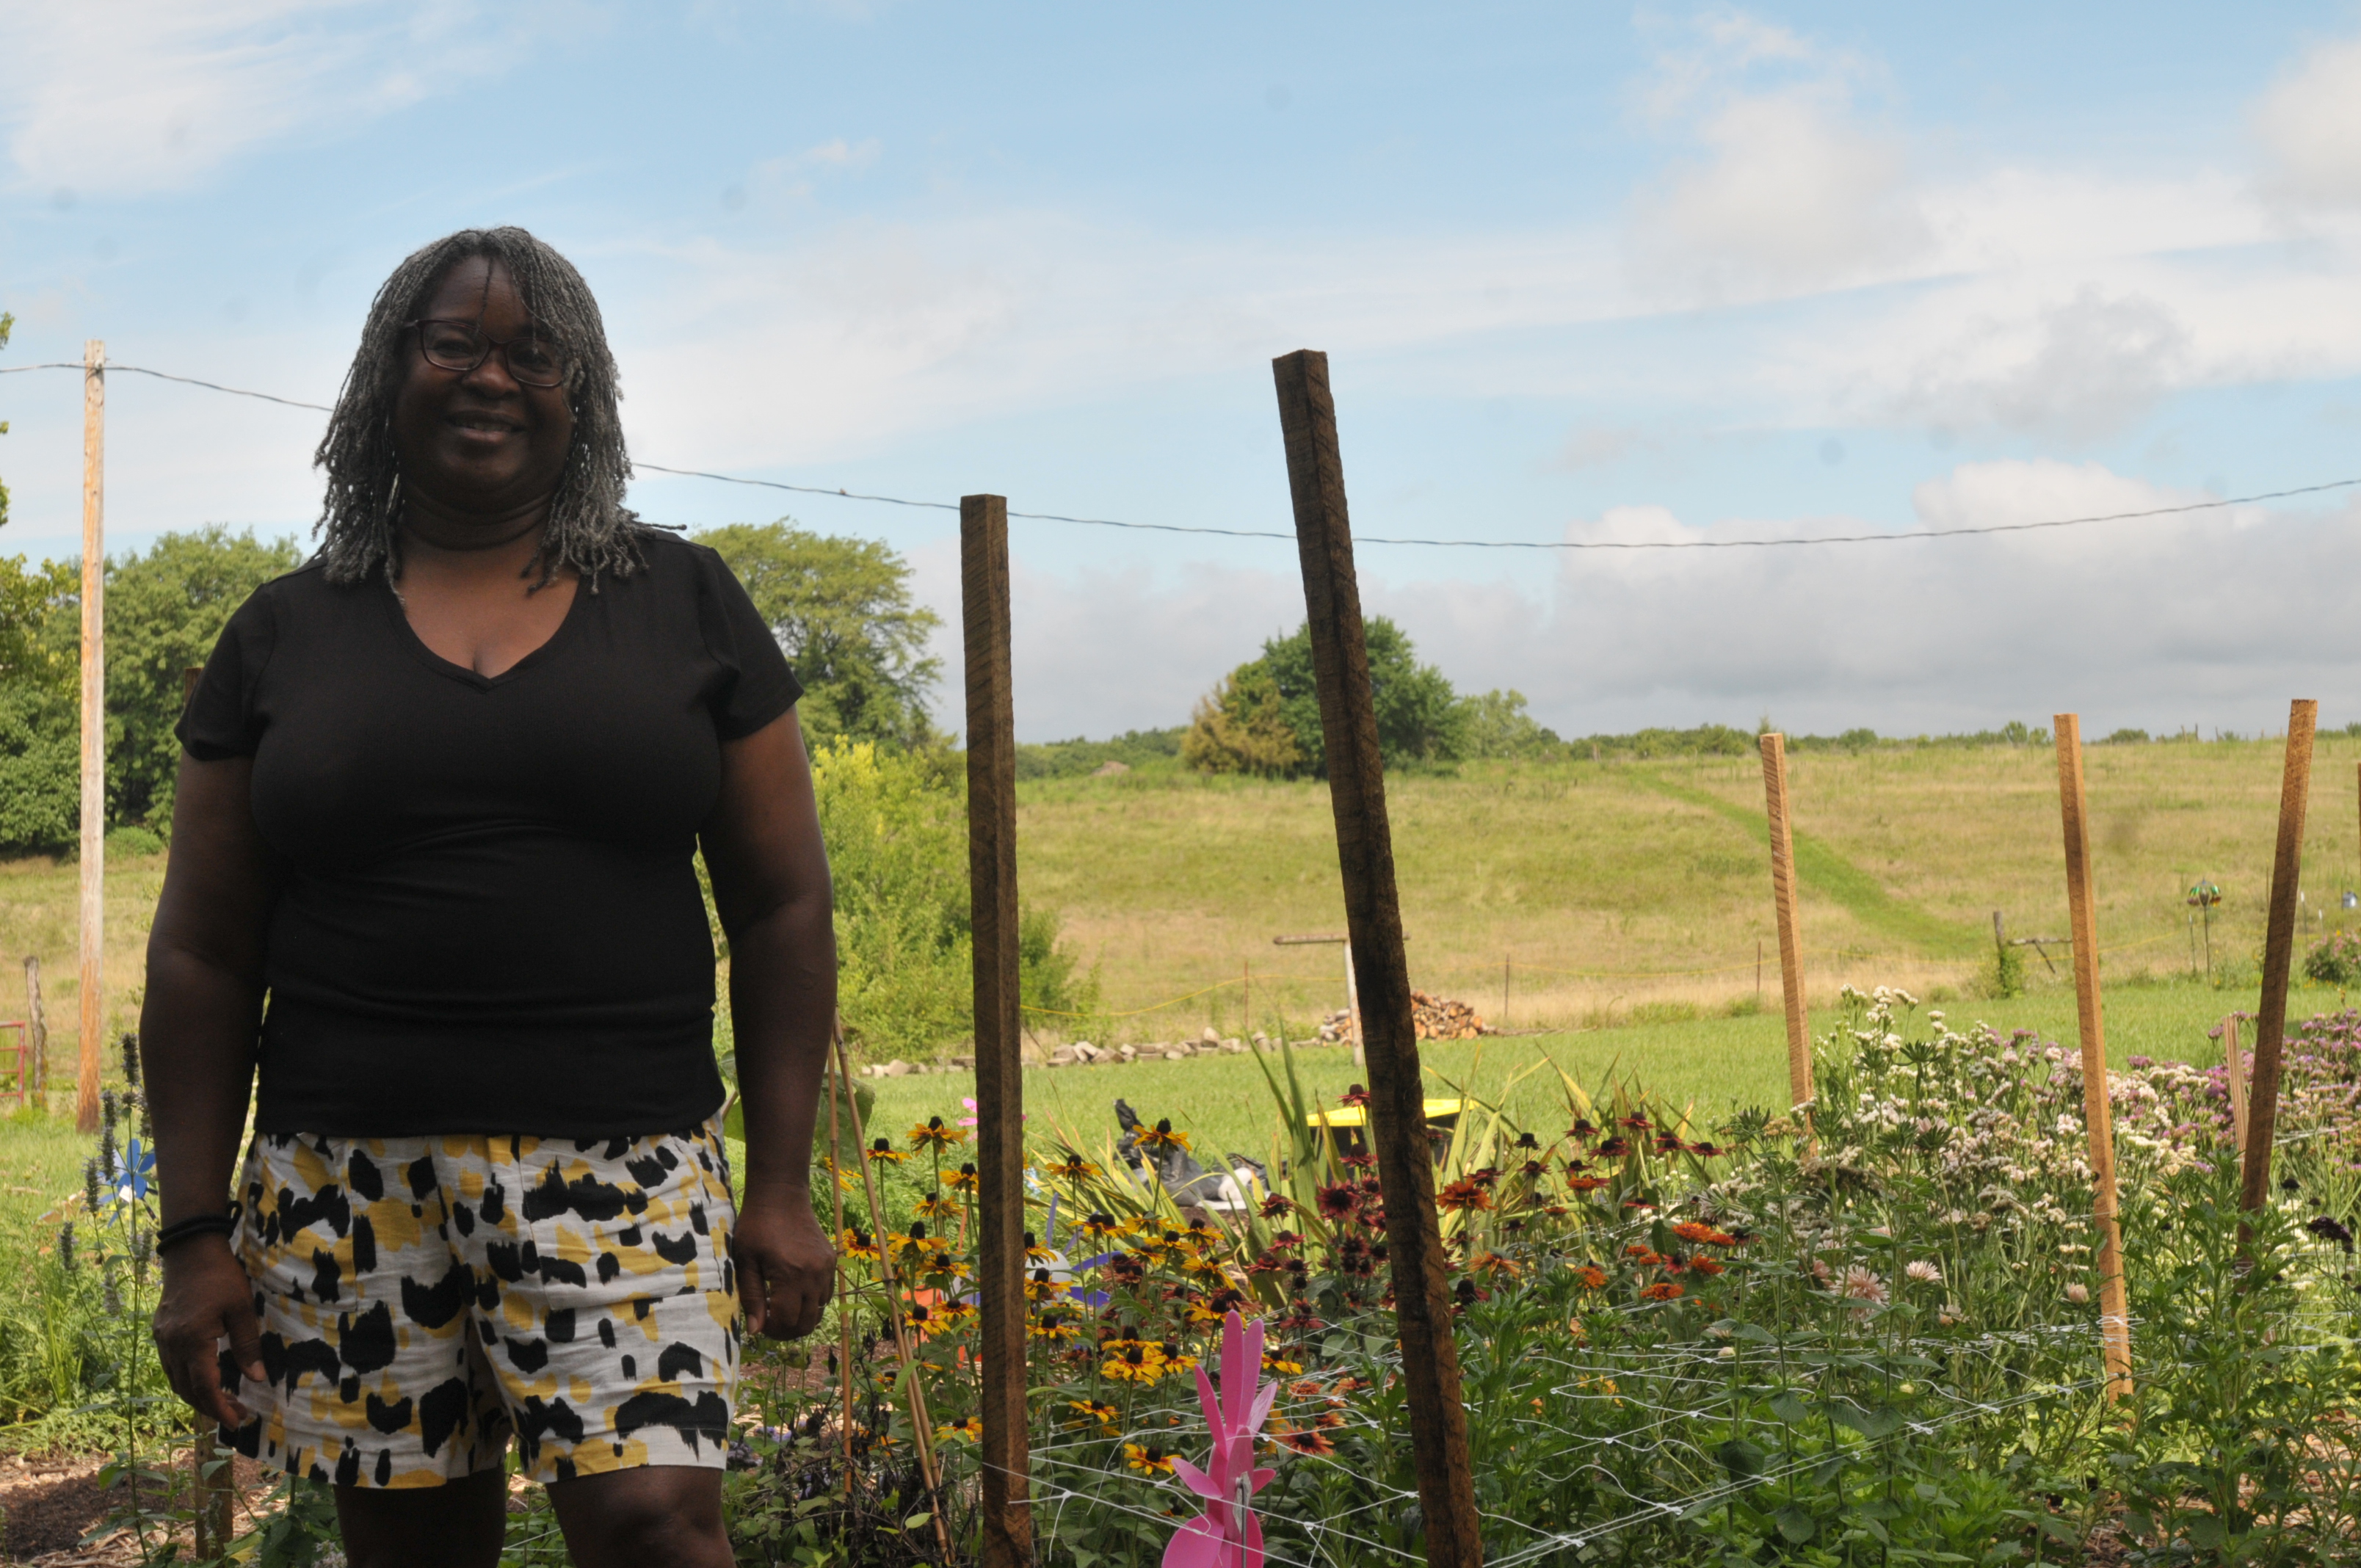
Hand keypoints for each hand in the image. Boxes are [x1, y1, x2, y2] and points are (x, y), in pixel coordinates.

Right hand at [151, 1237, 265, 1427]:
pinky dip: (187, 1379)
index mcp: (192, 1341)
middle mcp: (172, 1345)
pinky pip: (172, 1366)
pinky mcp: (161, 1332)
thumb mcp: (241, 1309)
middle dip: (210, 1407)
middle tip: (236, 1415)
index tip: (237, 1421)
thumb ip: (248, 1345)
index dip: (220, 1408)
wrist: (190, 1251)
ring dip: (197, 1395)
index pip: (204, 1386)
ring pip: (176, 1380)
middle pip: (187, 1389)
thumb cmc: (221, 1277)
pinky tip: (205, 1379)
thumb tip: (257, 1378)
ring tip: (224, 1401)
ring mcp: (163, 1340)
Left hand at [732, 1193, 835, 1339]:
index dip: (771, 1331)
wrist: (781, 1196)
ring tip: (781, 1309)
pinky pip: (826, 1294)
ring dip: (801, 1317)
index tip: (759, 1325)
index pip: (786, 1321)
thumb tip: (756, 1331)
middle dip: (787, 1330)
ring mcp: (826, 1268)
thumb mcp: (745, 1262)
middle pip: (807, 1322)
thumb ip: (752, 1297)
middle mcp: (814, 1275)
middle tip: (770, 1324)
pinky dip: (812, 1302)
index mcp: (790, 1275)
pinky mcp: (831, 1261)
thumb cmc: (756, 1227)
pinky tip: (794, 1294)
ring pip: (819, 1311)